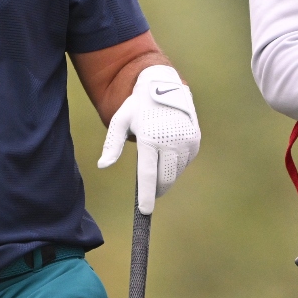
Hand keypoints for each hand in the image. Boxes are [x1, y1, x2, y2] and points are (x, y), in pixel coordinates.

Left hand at [98, 64, 199, 214]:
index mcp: (150, 139)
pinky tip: (169, 152)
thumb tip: (102, 165)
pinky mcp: (195, 140)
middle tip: (150, 192)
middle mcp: (170, 141)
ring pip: (176, 172)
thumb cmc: (137, 106)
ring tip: (158, 162)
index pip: (148, 175)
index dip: (146, 196)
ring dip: (167, 175)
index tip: (145, 211)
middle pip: (164, 179)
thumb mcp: (120, 121)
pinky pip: (185, 162)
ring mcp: (186, 141)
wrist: (164, 86)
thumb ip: (112, 145)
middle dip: (157, 189)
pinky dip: (177, 164)